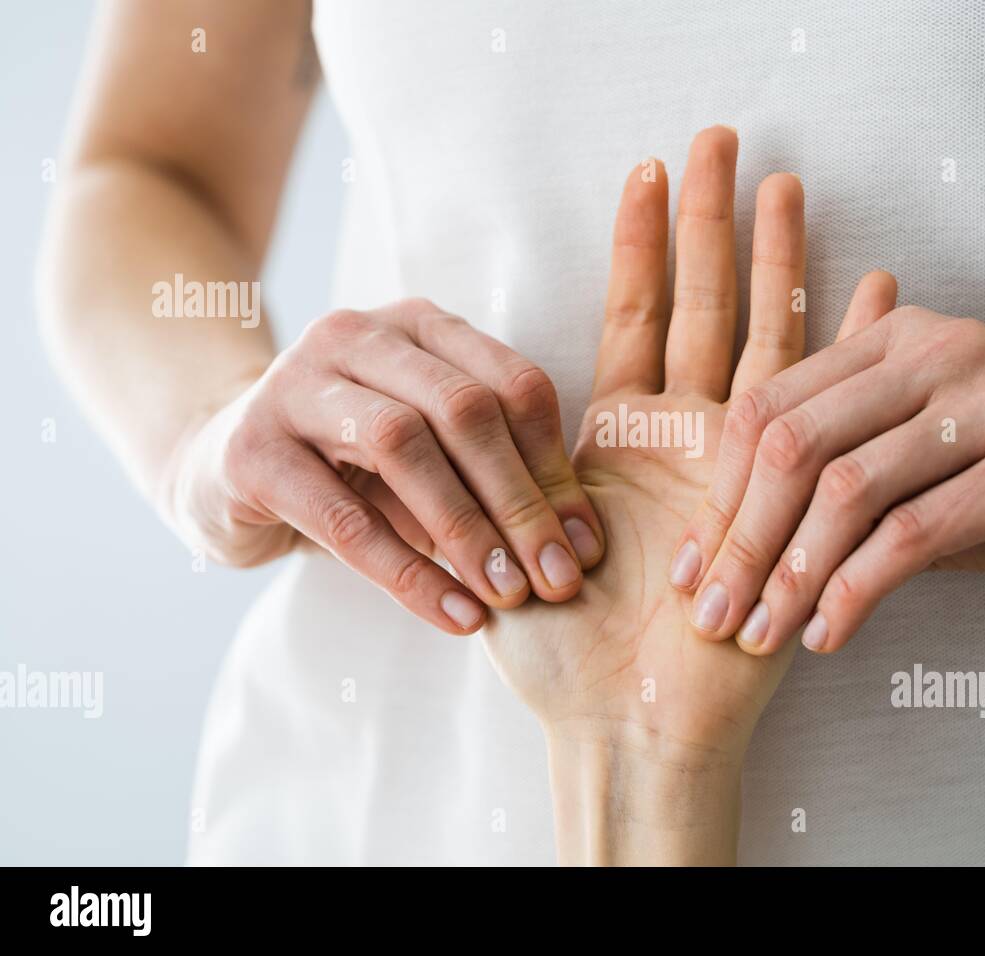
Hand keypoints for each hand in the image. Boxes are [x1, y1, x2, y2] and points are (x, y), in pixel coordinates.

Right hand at [157, 299, 603, 633]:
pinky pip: (342, 518)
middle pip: (464, 409)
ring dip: (466, 529)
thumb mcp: (428, 451)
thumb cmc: (352, 464)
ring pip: (402, 445)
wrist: (219, 466)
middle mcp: (357, 336)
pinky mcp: (250, 450)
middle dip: (521, 501)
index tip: (586, 543)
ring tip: (508, 596)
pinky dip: (407, 573)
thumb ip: (492, 474)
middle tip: (557, 578)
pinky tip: (454, 614)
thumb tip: (577, 543)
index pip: (513, 383)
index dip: (557, 467)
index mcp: (418, 326)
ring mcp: (295, 385)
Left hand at [480, 127, 817, 862]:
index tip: (648, 171)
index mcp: (614, 435)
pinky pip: (826, 408)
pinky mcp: (786, 496)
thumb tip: (481, 384)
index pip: (634, 312)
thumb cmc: (560, 645)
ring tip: (793, 187)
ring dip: (783, 263)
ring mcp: (741, 461)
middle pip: (703, 304)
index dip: (641, 242)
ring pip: (766, 337)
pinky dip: (854, 349)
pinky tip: (882, 292)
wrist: (627, 721)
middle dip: (712, 223)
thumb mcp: (511, 529)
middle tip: (724, 141)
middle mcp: (683, 435)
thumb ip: (515, 457)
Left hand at [673, 300, 984, 654]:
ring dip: (789, 575)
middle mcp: (939, 354)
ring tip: (759, 634)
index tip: (691, 559)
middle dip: (738, 538)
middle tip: (709, 612)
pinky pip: (913, 536)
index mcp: (902, 338)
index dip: (718, 486)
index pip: (770, 402)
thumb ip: (864, 468)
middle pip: (792, 442)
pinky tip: (829, 634)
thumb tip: (758, 543)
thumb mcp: (944, 445)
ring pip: (845, 490)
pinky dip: (856, 592)